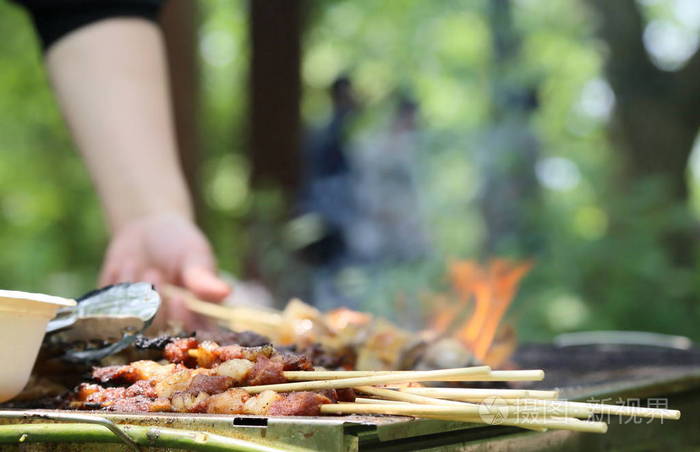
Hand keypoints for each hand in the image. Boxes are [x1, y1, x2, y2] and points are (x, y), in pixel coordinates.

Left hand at [99, 213, 230, 328]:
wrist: (145, 230)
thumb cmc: (178, 243)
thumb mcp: (193, 255)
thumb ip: (202, 276)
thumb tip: (225, 292)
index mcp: (197, 318)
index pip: (193, 336)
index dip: (183, 322)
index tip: (178, 297)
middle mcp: (169, 327)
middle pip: (160, 337)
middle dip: (154, 305)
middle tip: (154, 272)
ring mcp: (140, 325)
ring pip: (132, 326)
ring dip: (134, 292)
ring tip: (138, 263)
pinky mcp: (113, 317)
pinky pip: (107, 312)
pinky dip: (116, 286)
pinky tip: (124, 266)